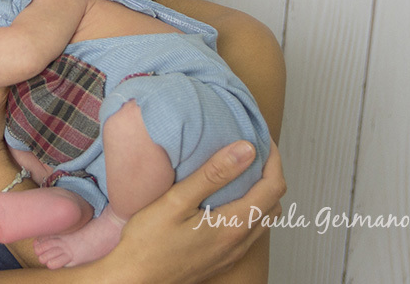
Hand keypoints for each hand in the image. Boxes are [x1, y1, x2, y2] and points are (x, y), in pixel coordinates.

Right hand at [95, 140, 284, 283]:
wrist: (134, 280)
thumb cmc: (148, 242)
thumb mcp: (177, 201)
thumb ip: (213, 174)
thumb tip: (246, 150)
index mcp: (233, 225)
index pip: (272, 186)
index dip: (273, 159)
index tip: (261, 139)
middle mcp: (239, 243)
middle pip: (274, 203)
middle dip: (270, 174)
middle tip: (253, 152)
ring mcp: (232, 255)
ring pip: (264, 220)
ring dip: (261, 194)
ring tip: (242, 173)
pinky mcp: (222, 261)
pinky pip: (250, 234)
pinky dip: (250, 211)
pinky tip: (228, 202)